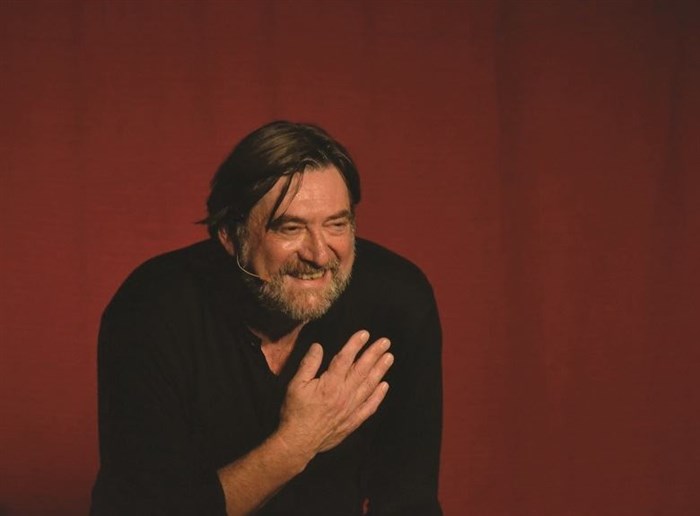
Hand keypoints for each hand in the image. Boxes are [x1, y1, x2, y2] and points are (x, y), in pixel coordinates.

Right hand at [277, 330, 392, 457]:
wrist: (298, 442)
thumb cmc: (295, 412)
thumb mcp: (296, 384)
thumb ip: (308, 364)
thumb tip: (318, 346)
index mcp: (330, 384)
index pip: (345, 359)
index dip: (355, 345)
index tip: (365, 334)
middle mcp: (344, 394)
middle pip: (362, 370)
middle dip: (374, 354)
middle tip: (385, 342)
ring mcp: (351, 408)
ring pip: (369, 386)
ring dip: (380, 370)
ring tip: (389, 358)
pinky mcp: (353, 421)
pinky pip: (369, 407)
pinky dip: (378, 396)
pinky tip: (384, 386)